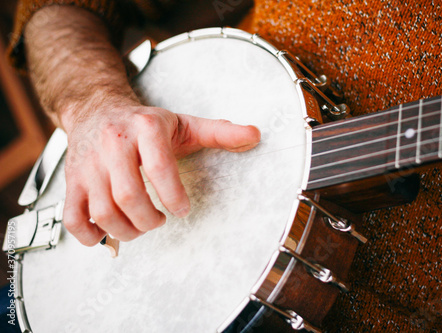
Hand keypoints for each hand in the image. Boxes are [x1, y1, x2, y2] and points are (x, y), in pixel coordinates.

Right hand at [63, 102, 259, 245]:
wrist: (96, 108)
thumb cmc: (144, 122)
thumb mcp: (183, 123)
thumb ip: (219, 131)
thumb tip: (255, 135)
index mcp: (145, 127)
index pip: (159, 166)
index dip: (174, 196)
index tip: (182, 209)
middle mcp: (113, 143)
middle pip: (128, 196)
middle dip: (150, 219)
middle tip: (160, 219)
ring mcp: (88, 164)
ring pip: (103, 211)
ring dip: (127, 230)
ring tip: (142, 225)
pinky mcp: (72, 181)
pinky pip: (74, 218)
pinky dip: (91, 235)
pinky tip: (109, 231)